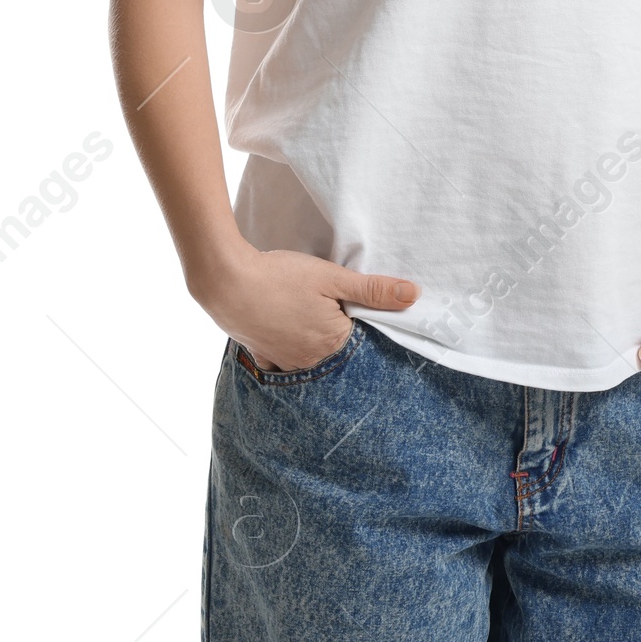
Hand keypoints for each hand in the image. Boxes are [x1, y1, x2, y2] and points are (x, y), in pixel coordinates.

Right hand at [189, 243, 419, 372]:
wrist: (226, 282)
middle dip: (340, 333)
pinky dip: (290, 346)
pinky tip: (287, 326)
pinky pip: (285, 359)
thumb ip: (373, 290)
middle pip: (337, 352)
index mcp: (333, 345)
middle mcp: (311, 363)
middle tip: (329, 307)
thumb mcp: (333, 277)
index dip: (365, 322)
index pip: (364, 342)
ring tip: (308, 314)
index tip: (359, 306)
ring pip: (312, 357)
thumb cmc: (281, 277)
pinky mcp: (263, 357)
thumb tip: (414, 296)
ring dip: (316, 342)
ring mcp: (284, 364)